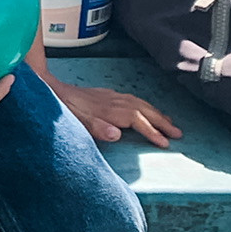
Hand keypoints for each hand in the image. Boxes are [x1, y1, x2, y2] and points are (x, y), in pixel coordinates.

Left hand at [51, 79, 180, 147]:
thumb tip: (117, 135)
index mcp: (112, 110)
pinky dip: (145, 106)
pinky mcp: (107, 95)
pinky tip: (146, 109)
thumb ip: (96, 128)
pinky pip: (133, 100)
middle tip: (178, 134)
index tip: (166, 143)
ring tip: (170, 123)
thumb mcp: (77, 121)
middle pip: (146, 112)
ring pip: (141, 104)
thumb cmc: (64, 108)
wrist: (52, 88)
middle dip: (163, 122)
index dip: (153, 132)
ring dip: (157, 113)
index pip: (139, 122)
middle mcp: (116, 102)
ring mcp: (112, 97)